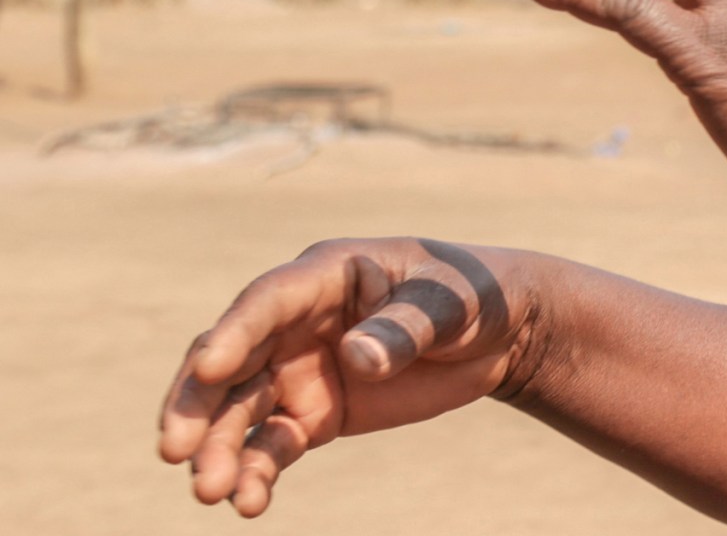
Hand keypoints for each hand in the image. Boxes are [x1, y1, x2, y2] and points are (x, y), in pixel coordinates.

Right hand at [159, 238, 536, 516]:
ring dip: (219, 451)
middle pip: (228, 363)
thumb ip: (405, 326)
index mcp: (324, 276)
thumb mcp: (451, 301)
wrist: (498, 332)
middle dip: (197, 406)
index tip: (207, 368)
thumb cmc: (471, 294)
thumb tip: (357, 358)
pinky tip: (251, 503)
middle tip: (175, 451)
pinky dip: (256, 473)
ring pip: (239, 412)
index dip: (234, 333)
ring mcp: (296, 371)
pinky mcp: (311, 415)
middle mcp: (293, 324)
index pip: (265, 303)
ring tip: (213, 493)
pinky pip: (271, 446)